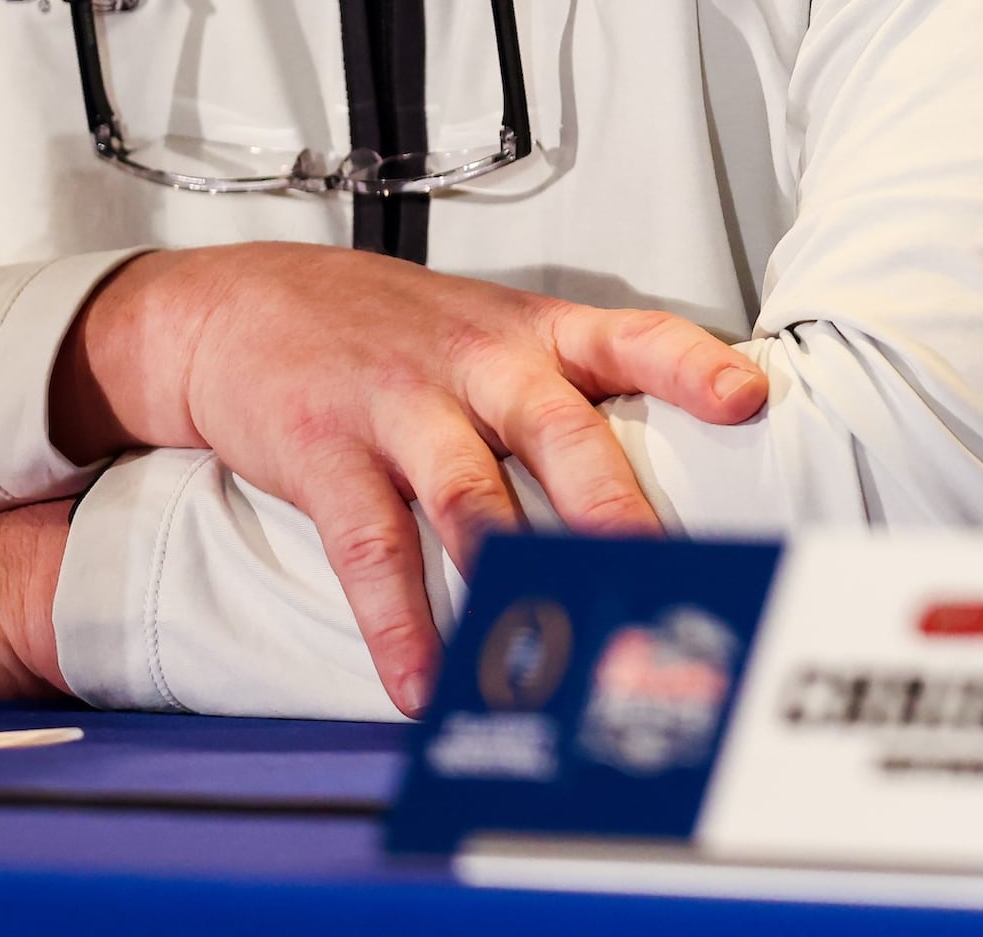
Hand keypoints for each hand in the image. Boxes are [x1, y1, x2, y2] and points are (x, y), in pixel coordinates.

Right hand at [47, 245, 767, 712]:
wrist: (235, 305)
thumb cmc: (385, 331)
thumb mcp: (486, 334)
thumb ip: (561, 396)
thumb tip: (647, 494)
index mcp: (532, 335)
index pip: (629, 335)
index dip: (691, 364)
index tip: (747, 398)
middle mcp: (477, 363)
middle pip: (559, 429)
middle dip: (611, 502)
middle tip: (659, 562)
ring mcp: (401, 406)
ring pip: (468, 489)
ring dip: (509, 565)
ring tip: (545, 636)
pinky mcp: (327, 452)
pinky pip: (370, 546)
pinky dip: (398, 621)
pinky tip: (421, 677)